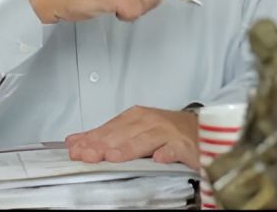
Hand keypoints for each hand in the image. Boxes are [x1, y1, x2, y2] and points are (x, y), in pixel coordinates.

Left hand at [65, 106, 199, 168]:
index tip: (75, 149)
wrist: (200, 130)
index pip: (110, 128)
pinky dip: (167, 152)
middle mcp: (151, 122)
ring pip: (147, 140)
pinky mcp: (185, 145)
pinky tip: (159, 158)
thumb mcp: (134, 130)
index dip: (92, 139)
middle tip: (88, 155)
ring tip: (114, 157)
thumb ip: (106, 136)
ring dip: (130, 148)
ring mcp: (169, 133)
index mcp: (137, 117)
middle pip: (124, 134)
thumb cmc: (166, 131)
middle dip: (104, 145)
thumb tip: (76, 142)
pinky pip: (175, 148)